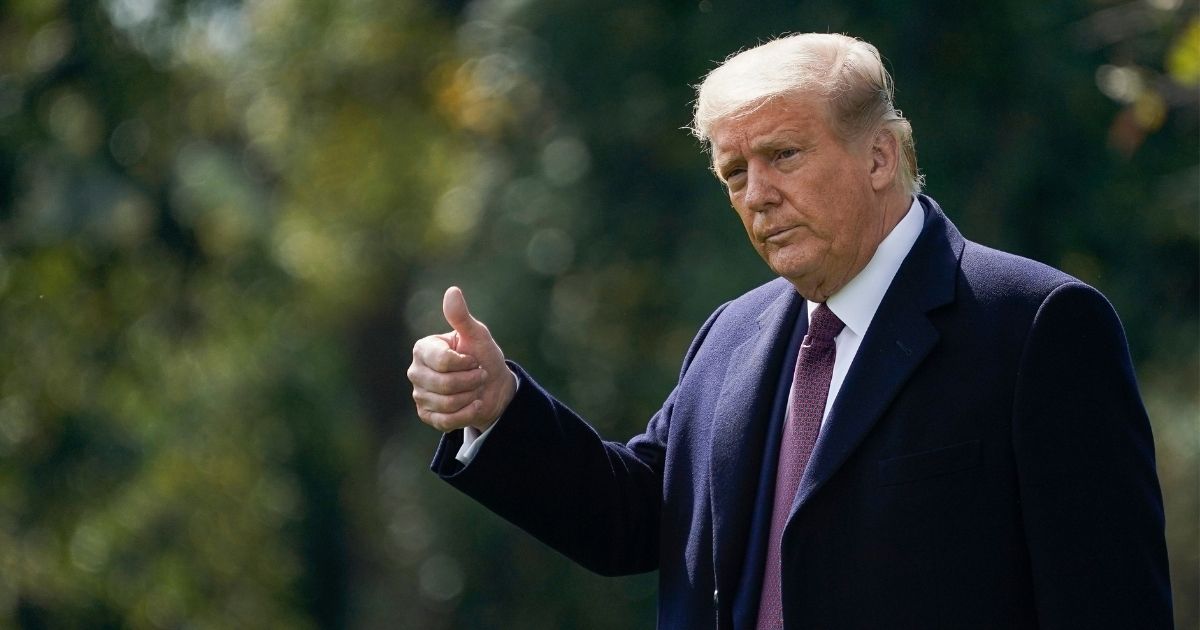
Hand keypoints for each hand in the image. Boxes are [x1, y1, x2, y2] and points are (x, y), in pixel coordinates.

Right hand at [408, 287, 516, 432]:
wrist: (492, 387)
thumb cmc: (483, 356)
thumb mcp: (477, 335)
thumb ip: (461, 317)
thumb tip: (452, 291)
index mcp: (423, 349)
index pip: (443, 361)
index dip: (466, 363)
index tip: (475, 359)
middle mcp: (415, 371)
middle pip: (445, 384)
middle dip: (471, 381)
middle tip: (479, 375)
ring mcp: (419, 395)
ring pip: (447, 403)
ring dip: (471, 397)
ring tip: (475, 389)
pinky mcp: (426, 415)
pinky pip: (446, 421)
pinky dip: (467, 414)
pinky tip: (475, 405)